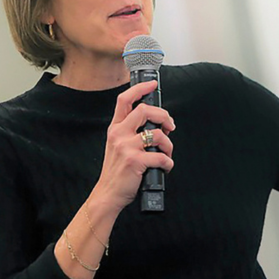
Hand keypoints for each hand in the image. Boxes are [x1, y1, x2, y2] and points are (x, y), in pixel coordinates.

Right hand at [92, 80, 175, 213]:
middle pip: (145, 110)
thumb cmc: (117, 171)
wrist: (108, 194)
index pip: (124, 100)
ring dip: (168, 144)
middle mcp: (119, 134)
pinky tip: (165, 167)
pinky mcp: (135, 161)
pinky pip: (161, 157)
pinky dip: (168, 163)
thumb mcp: (118, 145)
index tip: (152, 84)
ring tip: (167, 152)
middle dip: (164, 116)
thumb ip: (131, 132)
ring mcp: (126, 147)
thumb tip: (158, 124)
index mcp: (115, 128)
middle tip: (170, 126)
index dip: (140, 88)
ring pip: (157, 134)